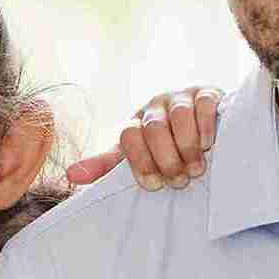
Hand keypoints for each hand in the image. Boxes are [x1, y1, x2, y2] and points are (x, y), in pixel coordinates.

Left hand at [65, 85, 222, 189]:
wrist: (204, 128)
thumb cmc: (166, 149)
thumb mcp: (136, 158)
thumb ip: (106, 166)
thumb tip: (70, 175)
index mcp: (135, 123)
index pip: (128, 137)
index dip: (141, 162)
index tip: (154, 185)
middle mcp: (155, 107)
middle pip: (154, 128)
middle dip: (167, 159)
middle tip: (180, 180)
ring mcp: (181, 97)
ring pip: (179, 116)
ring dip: (187, 147)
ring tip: (196, 169)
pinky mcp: (208, 93)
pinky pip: (204, 104)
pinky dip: (205, 127)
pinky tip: (208, 144)